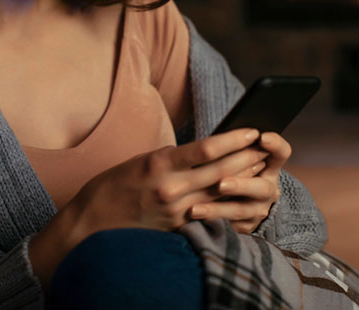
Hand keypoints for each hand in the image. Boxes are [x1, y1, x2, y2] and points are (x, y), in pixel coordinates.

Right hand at [72, 128, 267, 234]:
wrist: (91, 223)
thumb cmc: (113, 185)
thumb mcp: (141, 161)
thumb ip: (172, 158)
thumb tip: (205, 151)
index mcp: (159, 164)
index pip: (207, 149)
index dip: (234, 139)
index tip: (252, 130)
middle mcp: (170, 188)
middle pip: (221, 171)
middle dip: (247, 157)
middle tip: (267, 146)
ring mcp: (175, 211)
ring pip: (220, 192)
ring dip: (244, 179)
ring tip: (261, 166)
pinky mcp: (177, 228)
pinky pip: (209, 212)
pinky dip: (228, 201)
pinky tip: (242, 194)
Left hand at [188, 131, 291, 233]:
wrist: (239, 200)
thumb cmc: (232, 167)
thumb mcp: (237, 155)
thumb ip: (233, 149)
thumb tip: (214, 138)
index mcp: (269, 165)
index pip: (281, 152)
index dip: (275, 145)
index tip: (260, 137)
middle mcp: (268, 189)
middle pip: (262, 188)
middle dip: (240, 185)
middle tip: (220, 184)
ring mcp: (258, 209)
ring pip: (240, 211)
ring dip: (217, 209)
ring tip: (194, 209)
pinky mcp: (246, 226)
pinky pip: (228, 226)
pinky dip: (209, 221)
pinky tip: (191, 220)